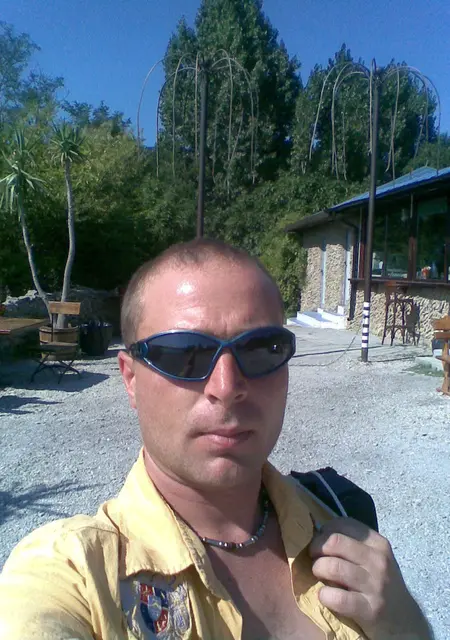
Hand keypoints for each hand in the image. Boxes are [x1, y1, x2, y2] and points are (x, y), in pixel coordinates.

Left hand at [309, 518, 432, 639]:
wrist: (404, 620)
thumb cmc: (380, 584)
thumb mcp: (373, 558)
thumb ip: (352, 544)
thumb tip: (318, 533)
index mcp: (378, 543)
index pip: (344, 524)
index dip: (324, 530)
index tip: (320, 541)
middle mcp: (378, 561)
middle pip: (335, 542)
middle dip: (316, 548)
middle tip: (314, 558)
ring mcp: (375, 585)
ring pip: (334, 567)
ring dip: (318, 569)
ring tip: (319, 575)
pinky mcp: (369, 610)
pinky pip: (337, 597)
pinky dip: (324, 595)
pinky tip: (325, 596)